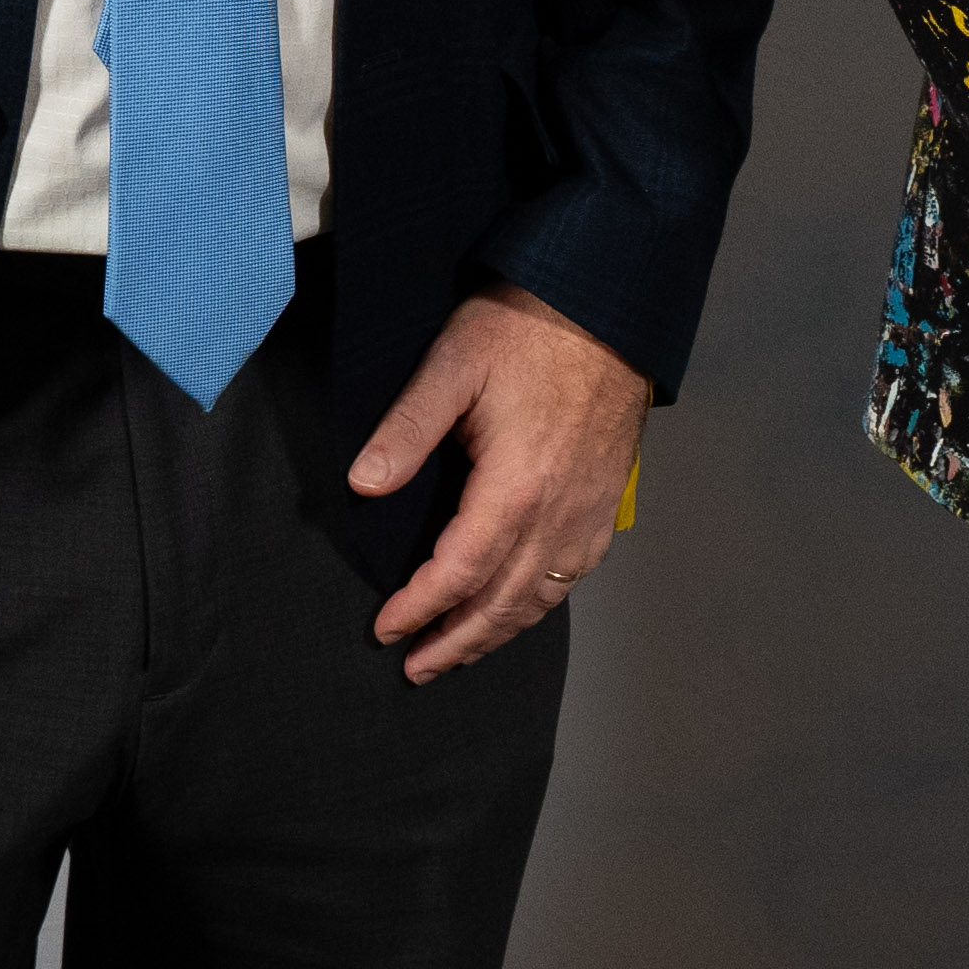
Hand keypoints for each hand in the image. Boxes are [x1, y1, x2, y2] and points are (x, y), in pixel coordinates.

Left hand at [356, 285, 651, 683]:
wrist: (604, 302)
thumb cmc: (527, 327)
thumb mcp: (452, 366)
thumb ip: (406, 431)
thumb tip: (362, 485)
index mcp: (516, 487)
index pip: (459, 574)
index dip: (420, 608)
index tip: (386, 628)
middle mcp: (559, 513)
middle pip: (502, 603)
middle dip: (456, 641)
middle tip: (417, 666)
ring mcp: (589, 511)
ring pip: (541, 597)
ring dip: (497, 632)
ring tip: (460, 651)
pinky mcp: (606, 501)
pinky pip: (572, 575)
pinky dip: (539, 604)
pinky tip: (519, 607)